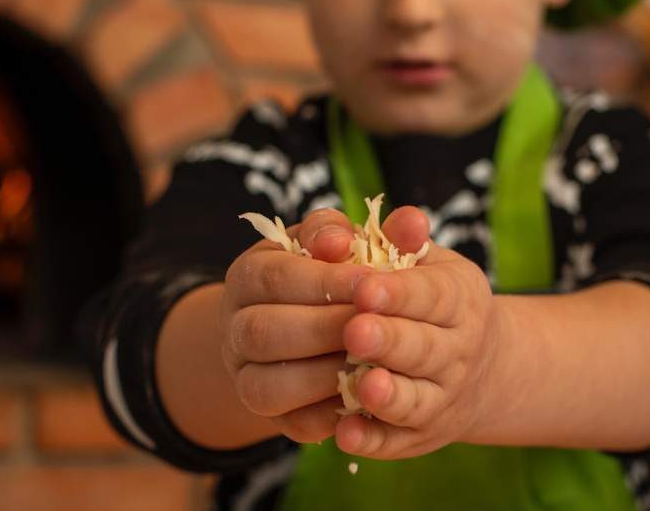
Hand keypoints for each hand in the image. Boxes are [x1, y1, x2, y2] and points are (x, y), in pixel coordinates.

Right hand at [220, 208, 365, 442]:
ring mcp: (246, 375)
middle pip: (263, 332)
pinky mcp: (270, 416)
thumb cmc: (340, 275)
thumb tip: (413, 224)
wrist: (321, 326)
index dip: (324, 281)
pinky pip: (290, 425)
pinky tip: (364, 397)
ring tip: (369, 364)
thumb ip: (377, 231)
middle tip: (373, 328)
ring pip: (266, 386)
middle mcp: (236, 326)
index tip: (371, 282)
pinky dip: (327, 415)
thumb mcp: (350, 247)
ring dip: (322, 376)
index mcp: (250, 275)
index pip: (275, 276)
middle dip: (324, 330)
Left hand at [334, 207, 505, 458]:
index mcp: (460, 300)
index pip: (432, 295)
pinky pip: (396, 441)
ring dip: (388, 395)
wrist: (477, 365)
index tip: (365, 288)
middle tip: (355, 331)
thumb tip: (404, 219)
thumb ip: (404, 237)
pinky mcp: (419, 435)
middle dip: (390, 341)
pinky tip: (344, 433)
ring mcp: (441, 397)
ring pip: (415, 400)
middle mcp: (458, 352)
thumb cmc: (432, 297)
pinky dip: (372, 440)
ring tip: (360, 386)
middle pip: (424, 348)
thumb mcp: (428, 260)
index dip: (400, 293)